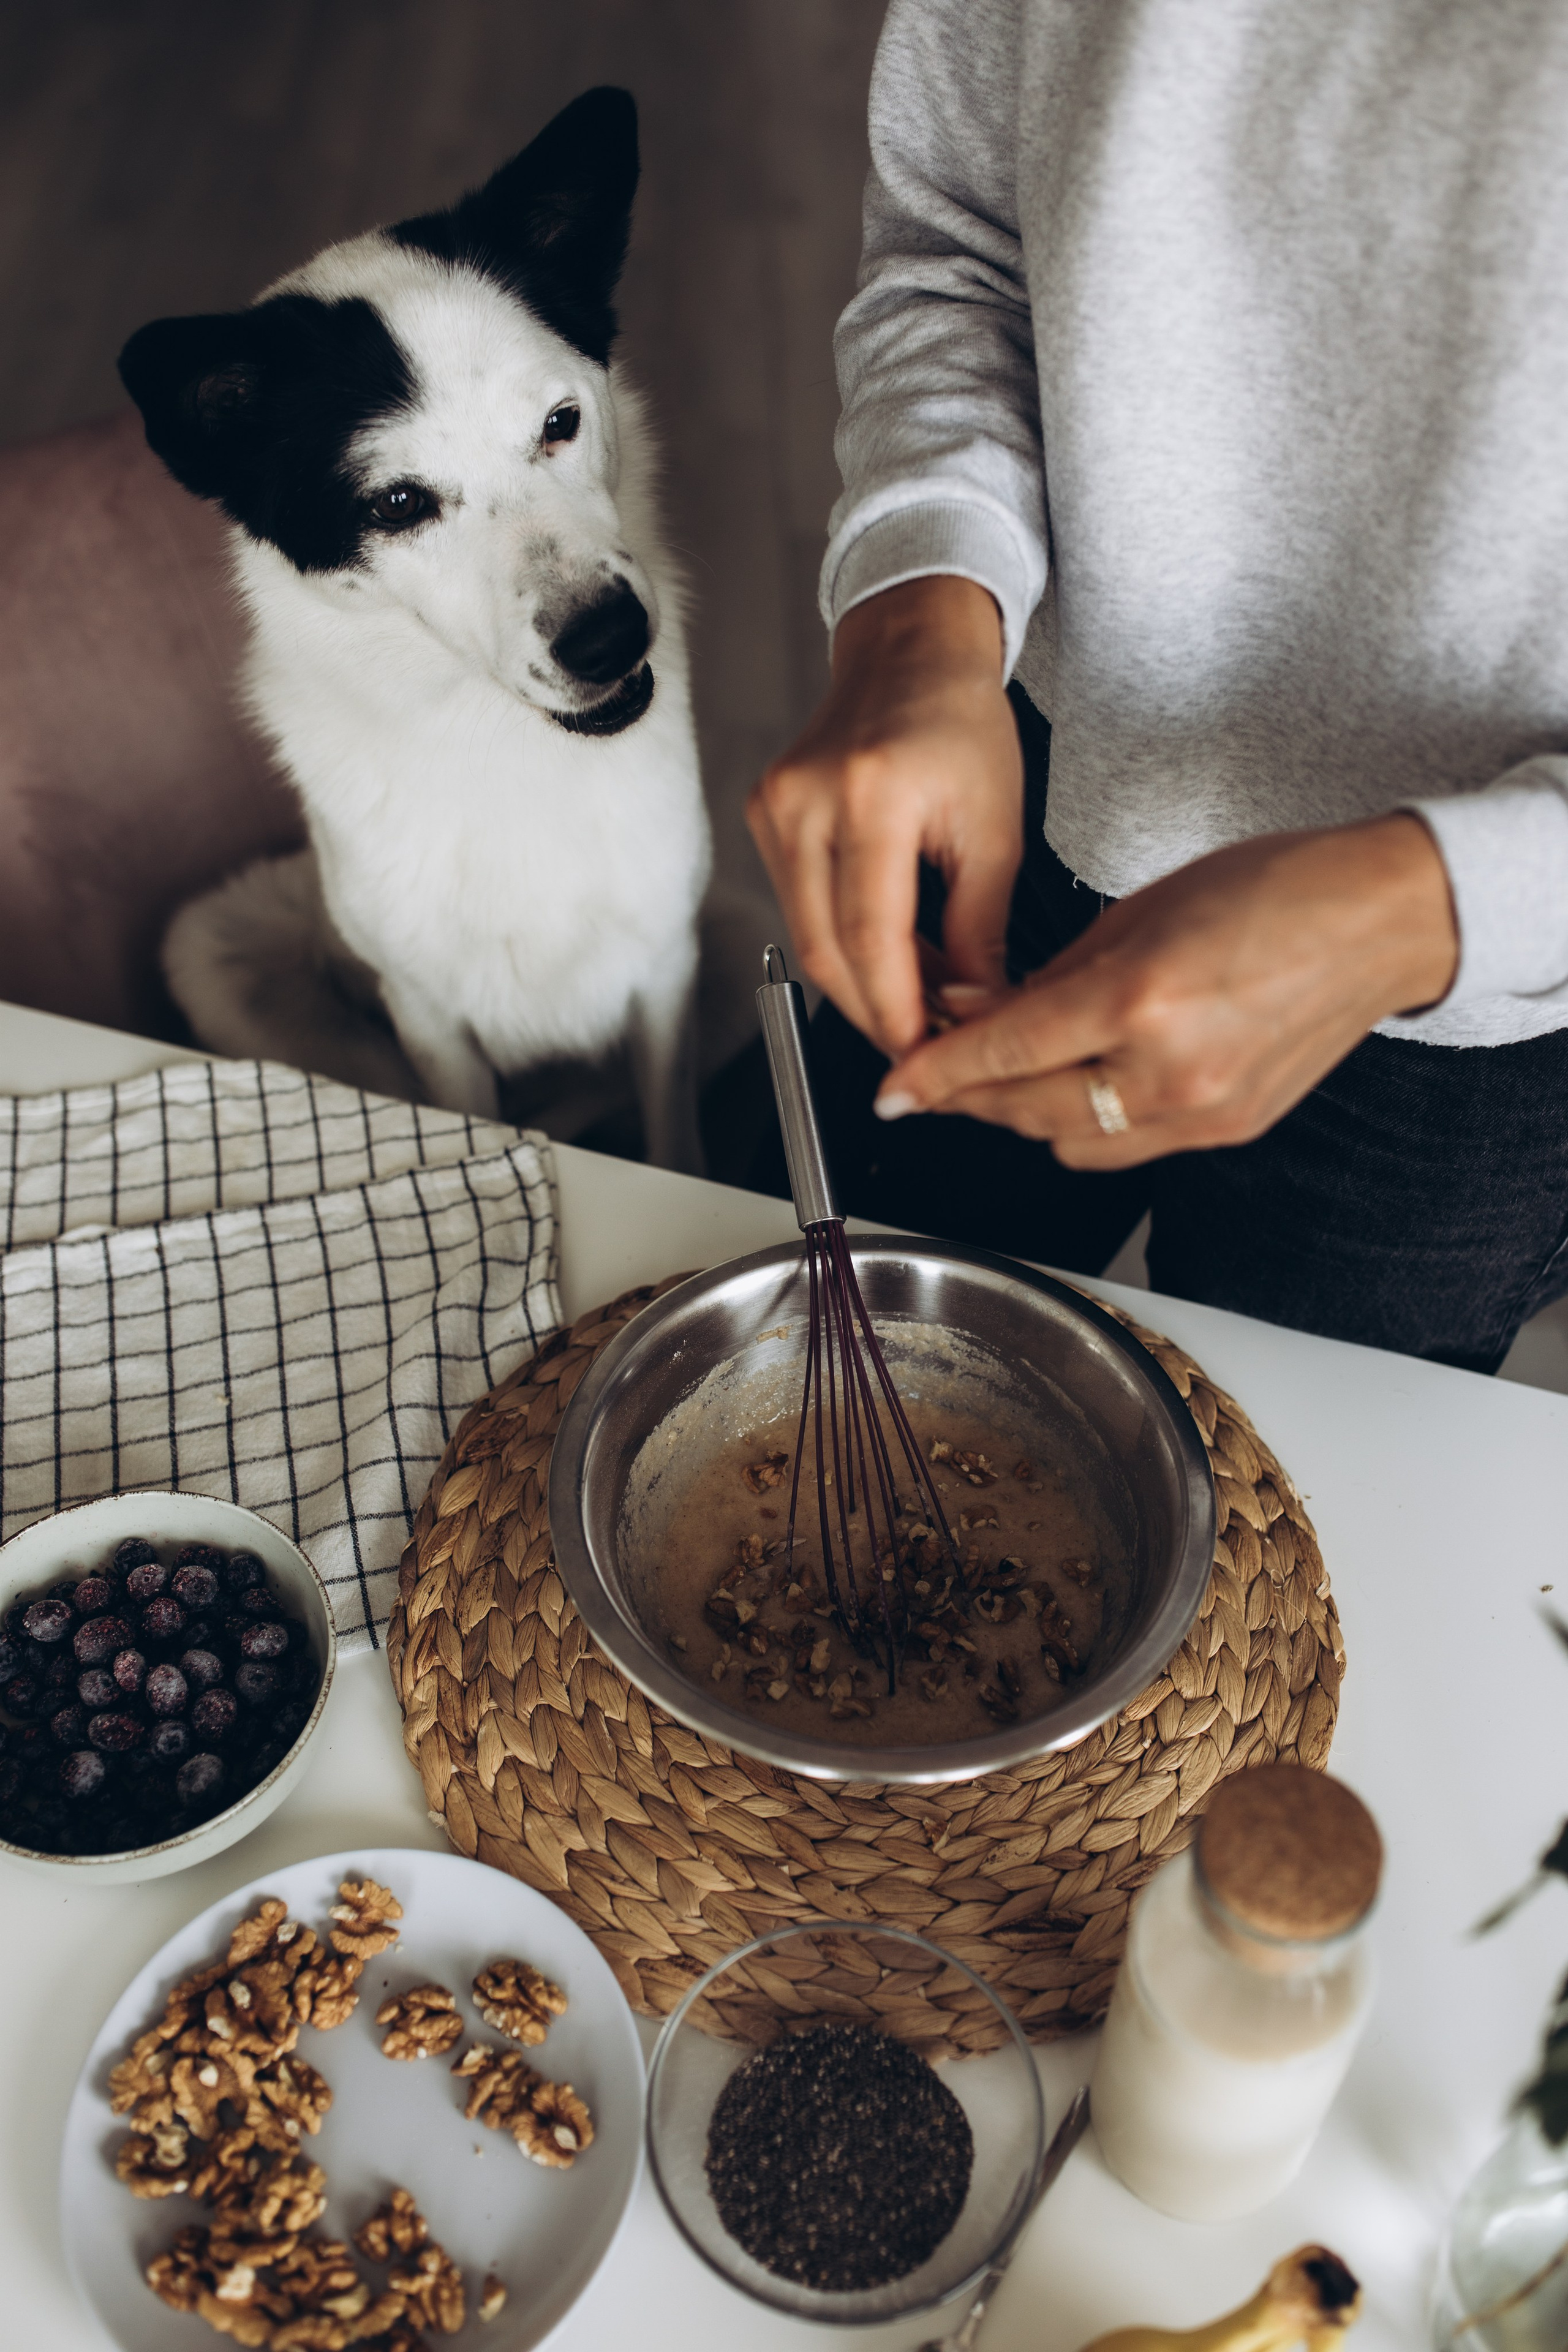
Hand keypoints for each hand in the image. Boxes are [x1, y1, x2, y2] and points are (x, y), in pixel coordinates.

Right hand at [747, 575, 1021, 1058]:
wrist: (911, 656)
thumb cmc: (959, 723)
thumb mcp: (995, 830)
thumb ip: (980, 928)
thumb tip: (974, 1008)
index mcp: (870, 795)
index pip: (870, 936)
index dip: (893, 1009)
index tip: (921, 1052)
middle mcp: (806, 800)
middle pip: (827, 949)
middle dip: (875, 1010)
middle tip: (922, 1042)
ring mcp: (775, 808)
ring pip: (808, 937)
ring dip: (861, 981)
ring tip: (917, 994)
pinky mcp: (764, 816)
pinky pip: (799, 906)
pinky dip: (843, 943)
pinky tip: (887, 952)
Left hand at [873, 816, 1459, 1166]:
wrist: (1380, 923)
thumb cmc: (1268, 891)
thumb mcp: (1137, 911)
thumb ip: (1048, 976)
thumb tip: (968, 1012)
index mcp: (1140, 999)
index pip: (1005, 1054)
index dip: (935, 1074)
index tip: (891, 1089)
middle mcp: (1168, 1072)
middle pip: (1025, 1111)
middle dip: (967, 1097)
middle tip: (931, 1075)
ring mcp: (1200, 1114)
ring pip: (1067, 1145)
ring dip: (1021, 1117)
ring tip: (1000, 1079)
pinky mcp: (1225, 1135)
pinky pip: (1123, 1151)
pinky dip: (1084, 1127)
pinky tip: (1074, 1089)